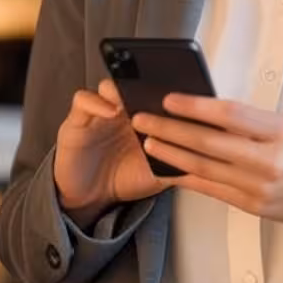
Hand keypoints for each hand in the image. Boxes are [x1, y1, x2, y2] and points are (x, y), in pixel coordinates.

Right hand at [53, 79, 179, 225]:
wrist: (90, 200)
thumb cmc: (124, 179)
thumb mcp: (159, 172)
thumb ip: (179, 160)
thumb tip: (206, 154)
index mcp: (145, 117)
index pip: (157, 93)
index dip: (171, 90)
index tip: (186, 93)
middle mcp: (122, 110)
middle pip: (134, 83)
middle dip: (148, 83)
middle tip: (162, 90)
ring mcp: (99, 113)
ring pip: (110, 85)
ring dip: (123, 88)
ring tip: (134, 99)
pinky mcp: (76, 121)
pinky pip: (83, 100)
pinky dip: (97, 102)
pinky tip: (111, 111)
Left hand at [132, 93, 282, 229]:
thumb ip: (252, 120)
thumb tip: (208, 110)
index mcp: (281, 132)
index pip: (230, 114)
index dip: (196, 106)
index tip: (171, 99)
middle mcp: (269, 160)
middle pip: (209, 142)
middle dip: (171, 130)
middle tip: (145, 120)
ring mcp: (259, 187)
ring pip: (204, 168)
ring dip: (172, 154)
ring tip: (150, 142)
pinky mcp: (253, 206)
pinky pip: (212, 190)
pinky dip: (187, 178)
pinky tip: (170, 169)